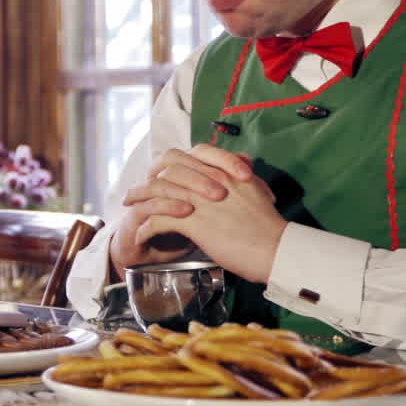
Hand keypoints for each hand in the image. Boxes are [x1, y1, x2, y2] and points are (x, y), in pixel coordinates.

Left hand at [133, 146, 285, 283]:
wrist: (276, 248)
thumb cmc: (268, 224)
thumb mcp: (256, 189)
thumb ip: (243, 174)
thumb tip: (243, 162)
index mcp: (223, 171)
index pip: (186, 157)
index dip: (166, 164)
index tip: (155, 174)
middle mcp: (208, 180)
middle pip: (166, 171)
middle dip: (145, 181)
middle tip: (133, 192)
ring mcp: (199, 201)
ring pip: (158, 193)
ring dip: (139, 201)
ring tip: (129, 210)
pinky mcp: (194, 223)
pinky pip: (159, 221)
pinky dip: (145, 228)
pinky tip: (139, 235)